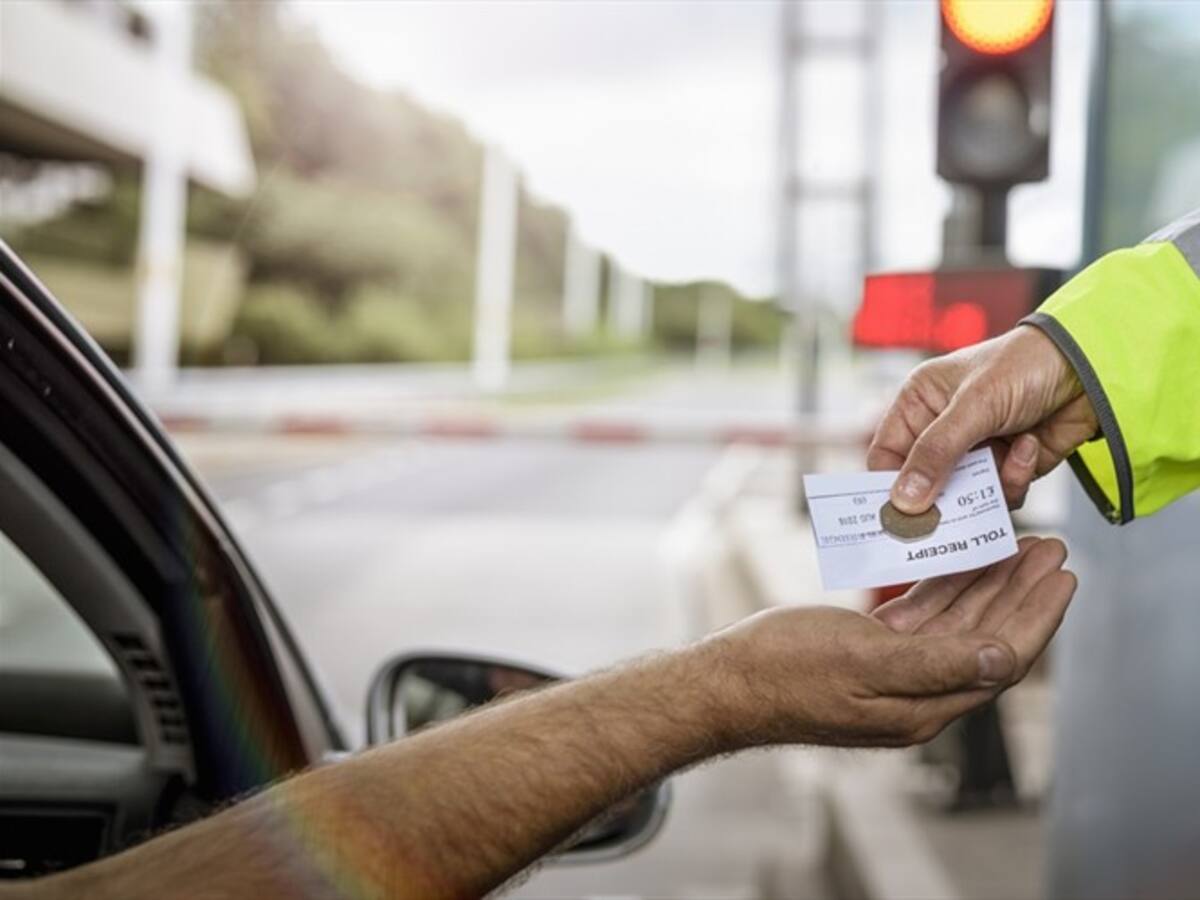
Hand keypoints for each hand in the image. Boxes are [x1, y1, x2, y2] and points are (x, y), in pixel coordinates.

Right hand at [705, 536, 1073, 748]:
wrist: (728, 681)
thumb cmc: (784, 670)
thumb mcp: (861, 661)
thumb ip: (936, 664)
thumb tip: (1005, 660)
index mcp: (923, 704)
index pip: (1000, 657)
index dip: (1036, 616)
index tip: (1062, 576)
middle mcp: (918, 693)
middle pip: (987, 637)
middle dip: (1021, 593)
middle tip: (1050, 549)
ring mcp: (894, 674)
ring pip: (958, 624)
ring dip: (989, 585)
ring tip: (1018, 546)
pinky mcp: (871, 654)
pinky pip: (923, 618)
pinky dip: (945, 588)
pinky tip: (958, 561)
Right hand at [867, 325, 1097, 513]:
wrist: (1092, 368)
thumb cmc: (1024, 366)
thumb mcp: (973, 406)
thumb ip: (936, 453)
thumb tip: (902, 500)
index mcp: (919, 404)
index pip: (888, 456)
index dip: (889, 486)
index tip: (899, 515)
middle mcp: (942, 429)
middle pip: (924, 483)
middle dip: (942, 498)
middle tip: (952, 515)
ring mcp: (976, 450)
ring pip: (963, 496)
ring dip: (987, 487)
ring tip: (1006, 462)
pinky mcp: (1008, 466)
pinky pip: (999, 495)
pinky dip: (1015, 479)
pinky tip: (1029, 447)